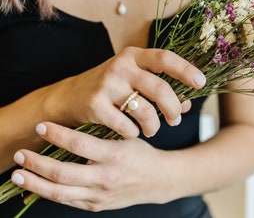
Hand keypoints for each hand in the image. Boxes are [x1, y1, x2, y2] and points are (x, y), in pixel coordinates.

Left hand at [12, 122, 175, 211]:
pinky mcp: (96, 206)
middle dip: (36, 163)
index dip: (57, 134)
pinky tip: (38, 185)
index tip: (42, 126)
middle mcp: (105, 178)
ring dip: (35, 183)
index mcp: (115, 155)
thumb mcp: (127, 138)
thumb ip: (102, 136)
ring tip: (18, 174)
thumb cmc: (142, 154)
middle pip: (62, 173)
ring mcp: (99, 196)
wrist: (158, 180)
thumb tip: (72, 127)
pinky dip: (50, 193)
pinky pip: (68, 201)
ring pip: (60, 193)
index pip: (79, 144)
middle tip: (21, 153)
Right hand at [51, 47, 205, 137]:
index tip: (201, 83)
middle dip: (173, 108)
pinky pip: (127, 126)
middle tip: (175, 120)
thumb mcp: (134, 80)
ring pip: (145, 111)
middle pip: (159, 88)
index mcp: (134, 56)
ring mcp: (107, 84)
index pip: (165, 58)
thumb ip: (160, 89)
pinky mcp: (95, 105)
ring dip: (155, 126)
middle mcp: (121, 66)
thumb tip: (186, 105)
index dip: (186, 70)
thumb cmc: (111, 88)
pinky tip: (131, 131)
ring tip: (153, 129)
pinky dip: (134, 133)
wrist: (72, 96)